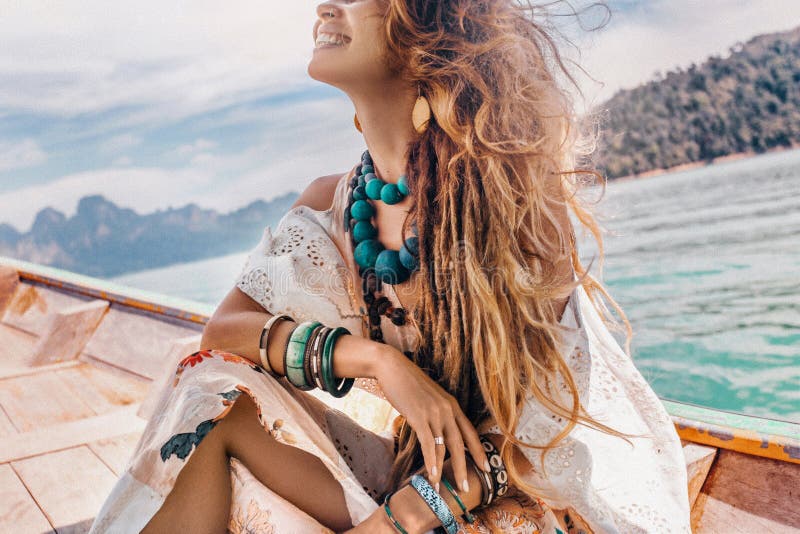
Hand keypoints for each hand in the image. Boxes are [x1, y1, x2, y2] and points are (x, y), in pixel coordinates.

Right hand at [374, 345, 490, 493]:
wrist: (392, 368)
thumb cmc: (409, 384)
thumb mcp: (430, 397)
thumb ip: (438, 412)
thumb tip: (439, 429)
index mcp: (452, 405)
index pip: (470, 432)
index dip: (478, 451)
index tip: (486, 467)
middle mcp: (447, 409)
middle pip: (460, 444)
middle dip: (463, 468)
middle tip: (465, 488)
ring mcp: (434, 413)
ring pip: (443, 447)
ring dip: (442, 470)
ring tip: (440, 488)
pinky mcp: (419, 417)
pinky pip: (428, 443)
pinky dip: (430, 461)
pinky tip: (430, 474)